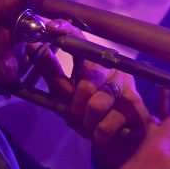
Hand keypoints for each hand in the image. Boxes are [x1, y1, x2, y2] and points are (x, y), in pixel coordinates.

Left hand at [42, 19, 150, 168]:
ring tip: (91, 125)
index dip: (67, 32)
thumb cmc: (90, 113)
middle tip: (76, 116)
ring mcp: (127, 86)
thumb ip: (52, 73)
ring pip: (96, 105)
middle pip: (88, 81)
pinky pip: (105, 126)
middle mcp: (113, 68)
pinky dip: (98, 135)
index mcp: (94, 61)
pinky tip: (105, 132)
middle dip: (76, 106)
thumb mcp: (66, 94)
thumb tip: (32, 47)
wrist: (120, 140)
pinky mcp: (137, 108)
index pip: (80, 40)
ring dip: (87, 123)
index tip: (51, 28)